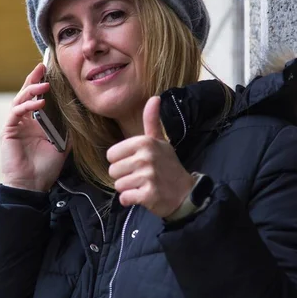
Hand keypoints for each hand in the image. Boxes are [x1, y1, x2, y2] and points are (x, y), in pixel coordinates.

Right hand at [0, 63, 68, 190]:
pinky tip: (39, 103)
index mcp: (35, 124)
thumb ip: (68, 131)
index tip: (50, 72)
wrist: (33, 185)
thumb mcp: (62, 146)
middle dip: (33, 80)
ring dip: (31, 90)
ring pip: (20, 100)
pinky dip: (26, 106)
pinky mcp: (8, 131)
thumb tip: (80, 117)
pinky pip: (16, 113)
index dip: (42, 85)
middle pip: (26, 94)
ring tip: (44, 85)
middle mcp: (23, 122)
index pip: (37, 99)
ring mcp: (15, 125)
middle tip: (41, 67)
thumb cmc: (45, 168)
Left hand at [106, 96, 194, 217]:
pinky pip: (124, 198)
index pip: (111, 155)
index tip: (136, 163)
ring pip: (118, 185)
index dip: (121, 161)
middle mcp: (145, 157)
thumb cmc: (168, 166)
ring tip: (143, 185)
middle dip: (124, 176)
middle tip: (141, 176)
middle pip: (113, 171)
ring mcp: (147, 176)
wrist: (185, 192)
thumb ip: (152, 121)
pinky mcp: (148, 194)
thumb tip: (154, 97)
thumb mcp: (160, 141)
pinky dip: (131, 200)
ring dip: (128, 189)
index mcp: (144, 142)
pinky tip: (143, 196)